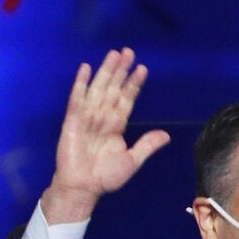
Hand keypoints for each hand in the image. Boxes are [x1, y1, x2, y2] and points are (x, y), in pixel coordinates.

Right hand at [43, 50, 168, 223]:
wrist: (83, 187)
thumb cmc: (105, 176)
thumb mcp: (132, 160)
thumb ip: (147, 145)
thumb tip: (166, 135)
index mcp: (116, 125)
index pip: (126, 99)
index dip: (133, 84)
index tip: (142, 69)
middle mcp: (102, 117)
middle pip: (113, 88)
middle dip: (120, 70)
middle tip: (128, 51)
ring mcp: (87, 117)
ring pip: (99, 89)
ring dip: (106, 71)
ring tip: (114, 54)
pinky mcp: (72, 121)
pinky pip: (77, 100)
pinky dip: (81, 84)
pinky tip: (85, 68)